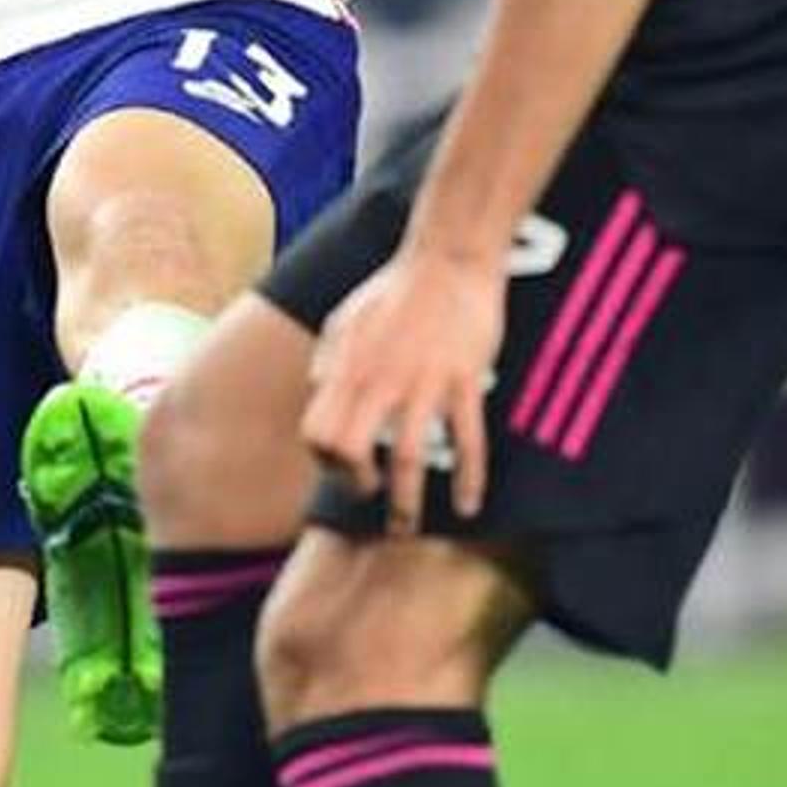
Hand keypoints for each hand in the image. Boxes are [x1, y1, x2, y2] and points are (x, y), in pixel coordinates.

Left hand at [301, 245, 508, 532]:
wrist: (448, 258)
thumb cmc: (397, 287)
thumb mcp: (345, 318)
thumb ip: (328, 358)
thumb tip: (317, 390)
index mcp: (347, 368)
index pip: (318, 433)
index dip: (325, 460)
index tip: (344, 469)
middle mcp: (378, 381)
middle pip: (351, 452)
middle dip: (357, 487)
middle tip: (372, 499)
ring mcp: (422, 383)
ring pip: (407, 458)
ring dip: (405, 502)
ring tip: (406, 528)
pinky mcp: (463, 381)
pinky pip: (467, 441)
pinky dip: (468, 479)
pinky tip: (468, 505)